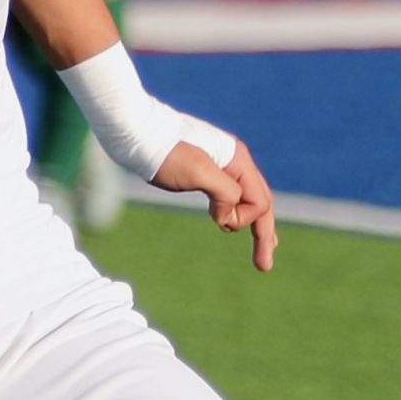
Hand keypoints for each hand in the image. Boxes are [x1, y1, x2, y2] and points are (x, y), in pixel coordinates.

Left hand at [154, 137, 278, 270]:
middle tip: (264, 267)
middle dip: (265, 235)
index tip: (218, 222)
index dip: (244, 218)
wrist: (135, 132)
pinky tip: (230, 223)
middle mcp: (235, 163)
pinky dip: (237, 213)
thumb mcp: (197, 172)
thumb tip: (228, 217)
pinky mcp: (204, 172)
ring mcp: (221, 167)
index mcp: (238, 160)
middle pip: (261, 203)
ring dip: (255, 226)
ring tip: (263, 250)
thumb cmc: (164, 152)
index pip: (259, 201)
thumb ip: (224, 194)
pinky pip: (230, 196)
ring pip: (248, 200)